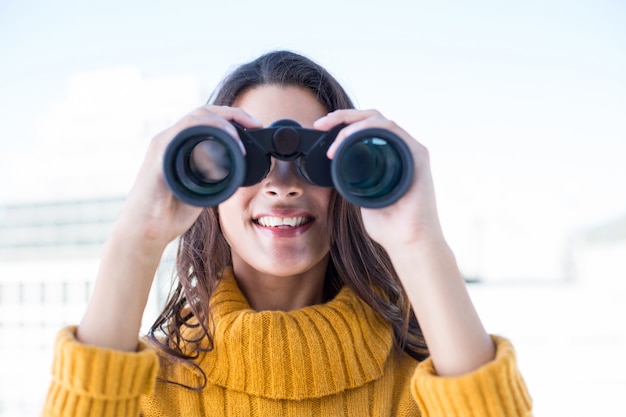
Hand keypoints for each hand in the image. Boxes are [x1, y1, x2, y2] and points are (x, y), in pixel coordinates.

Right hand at [117, 105, 262, 249]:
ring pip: (195, 117)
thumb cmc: (169, 213)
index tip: (255, 127)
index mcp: (180, 146)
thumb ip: (213, 176)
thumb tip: (235, 170)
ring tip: (240, 136)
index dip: (233, 119)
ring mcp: (163, 145)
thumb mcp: (201, 190)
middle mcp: (170, 140)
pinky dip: (207, 130)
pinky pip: (183, 131)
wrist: (146, 232)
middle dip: (233, 114)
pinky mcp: (159, 155)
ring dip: (222, 122)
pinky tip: (225, 139)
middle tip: (255, 124)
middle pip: (204, 112)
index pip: (208, 120)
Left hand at [314, 109, 444, 252]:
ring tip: (334, 138)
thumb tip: (335, 169)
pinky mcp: (418, 155)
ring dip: (352, 123)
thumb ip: (353, 181)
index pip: (364, 128)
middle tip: (321, 124)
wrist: (408, 242)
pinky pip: (391, 130)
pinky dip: (368, 128)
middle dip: (342, 116)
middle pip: (371, 118)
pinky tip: (350, 137)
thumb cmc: (389, 226)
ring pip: (379, 119)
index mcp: (388, 156)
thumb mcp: (361, 197)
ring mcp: (410, 150)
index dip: (341, 122)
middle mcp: (401, 149)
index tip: (320, 128)